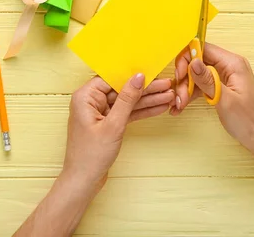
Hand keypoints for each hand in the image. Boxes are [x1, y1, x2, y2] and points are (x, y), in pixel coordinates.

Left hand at [62, 74, 173, 195]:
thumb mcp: (113, 125)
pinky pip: (127, 113)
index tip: (153, 73)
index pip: (112, 78)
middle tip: (167, 85)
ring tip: (169, 96)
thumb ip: (127, 99)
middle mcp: (91, 101)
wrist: (84, 181)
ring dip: (148, 100)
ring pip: (127, 101)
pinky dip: (142, 112)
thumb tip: (138, 78)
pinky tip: (159, 108)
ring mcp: (100, 112)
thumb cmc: (91, 155)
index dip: (133, 76)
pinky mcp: (107, 123)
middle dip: (146, 89)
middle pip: (122, 89)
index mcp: (85, 97)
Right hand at [174, 43, 253, 150]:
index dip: (187, 59)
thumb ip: (207, 80)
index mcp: (233, 63)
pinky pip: (202, 85)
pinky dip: (191, 94)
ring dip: (186, 88)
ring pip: (197, 75)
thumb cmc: (248, 120)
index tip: (179, 75)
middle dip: (185, 78)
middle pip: (198, 62)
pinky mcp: (222, 87)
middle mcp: (229, 66)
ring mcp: (225, 76)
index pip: (203, 48)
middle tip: (179, 96)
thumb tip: (193, 62)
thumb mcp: (225, 100)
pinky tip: (182, 105)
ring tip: (179, 105)